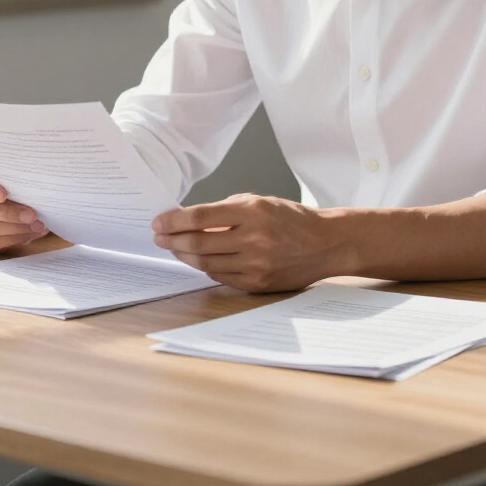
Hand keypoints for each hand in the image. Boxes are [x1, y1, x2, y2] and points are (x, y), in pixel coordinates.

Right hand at [0, 161, 47, 255]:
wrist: (4, 197)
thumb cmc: (7, 180)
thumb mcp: (7, 173)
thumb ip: (12, 176)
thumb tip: (34, 187)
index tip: (3, 194)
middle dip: (7, 213)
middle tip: (31, 215)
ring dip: (14, 228)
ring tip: (36, 226)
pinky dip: (12, 239)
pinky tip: (29, 234)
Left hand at [151, 193, 348, 291]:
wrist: (326, 244)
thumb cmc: (292, 219)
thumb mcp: (260, 202)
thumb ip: (226, 210)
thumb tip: (189, 219)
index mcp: (253, 212)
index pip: (201, 217)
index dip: (174, 220)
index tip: (159, 221)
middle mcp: (254, 239)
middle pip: (198, 243)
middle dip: (172, 239)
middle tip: (159, 236)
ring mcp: (256, 264)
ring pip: (206, 263)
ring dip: (184, 255)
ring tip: (174, 247)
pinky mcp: (258, 283)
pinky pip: (221, 277)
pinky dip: (205, 267)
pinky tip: (198, 259)